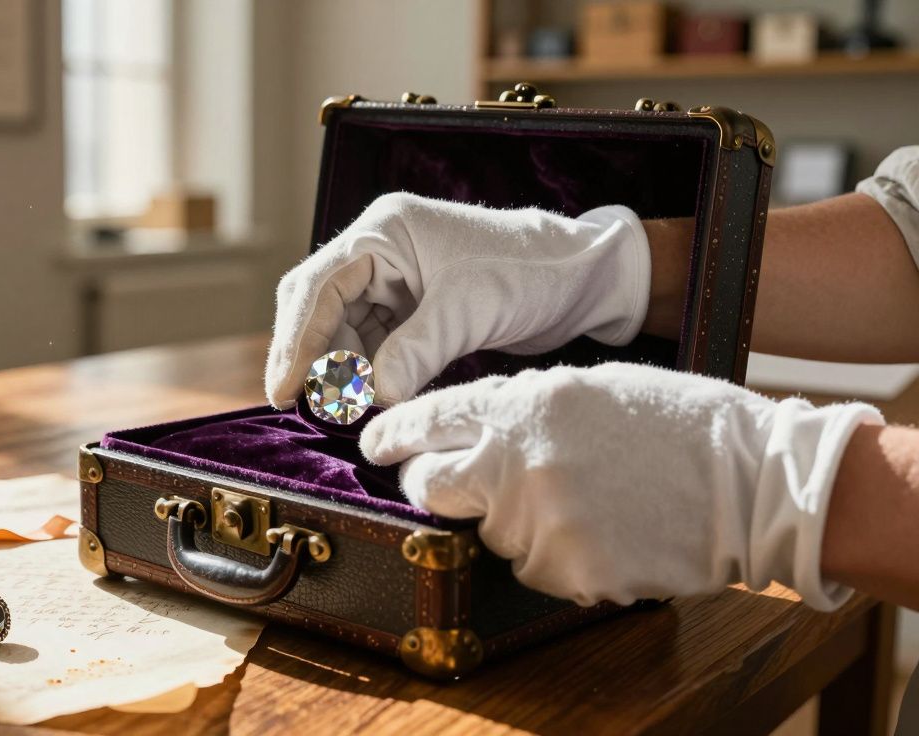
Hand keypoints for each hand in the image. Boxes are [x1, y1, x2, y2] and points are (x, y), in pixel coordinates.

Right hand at [265, 192, 650, 407]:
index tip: (286, 389)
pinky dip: (365, 373)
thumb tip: (373, 395)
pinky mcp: (409, 308)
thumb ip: (418, 349)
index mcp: (384, 230)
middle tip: (305, 407)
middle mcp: (379, 250)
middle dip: (310, 357)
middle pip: (318, 306)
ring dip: (339, 370)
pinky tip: (368, 400)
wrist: (581, 277)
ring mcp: (392, 279)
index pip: (320, 286)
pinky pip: (370, 343)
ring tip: (345, 410)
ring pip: (341, 329)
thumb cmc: (529, 272)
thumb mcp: (471, 309)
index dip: (297, 340)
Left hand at [359, 363, 883, 609]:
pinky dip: (557, 557)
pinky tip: (603, 531)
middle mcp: (517, 462)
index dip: (392, 436)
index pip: (426, 421)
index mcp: (523, 405)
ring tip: (580, 502)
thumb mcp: (589, 389)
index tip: (375, 445)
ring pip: (489, 534)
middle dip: (427, 487)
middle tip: (448, 486)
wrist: (753, 480)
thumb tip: (470, 429)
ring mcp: (540, 521)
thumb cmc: (679, 424)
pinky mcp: (569, 571)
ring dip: (515, 523)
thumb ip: (520, 409)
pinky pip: (534, 570)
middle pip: (427, 488)